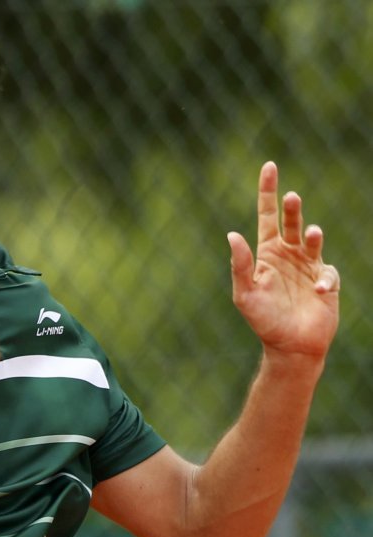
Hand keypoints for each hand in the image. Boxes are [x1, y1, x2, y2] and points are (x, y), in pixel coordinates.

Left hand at [227, 161, 339, 358]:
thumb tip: (232, 234)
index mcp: (266, 253)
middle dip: (291, 208)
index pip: (266, 216)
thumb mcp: (245, 293)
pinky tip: (317, 290)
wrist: (290, 345)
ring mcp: (308, 265)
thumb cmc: (263, 320)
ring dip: (311, 234)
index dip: (268, 192)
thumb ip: (240, 265)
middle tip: (291, 197)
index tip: (269, 167)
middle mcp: (288, 254)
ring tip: (310, 232)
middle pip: (290, 222)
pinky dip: (324, 279)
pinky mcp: (326, 281)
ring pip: (312, 239)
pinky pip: (328, 272)